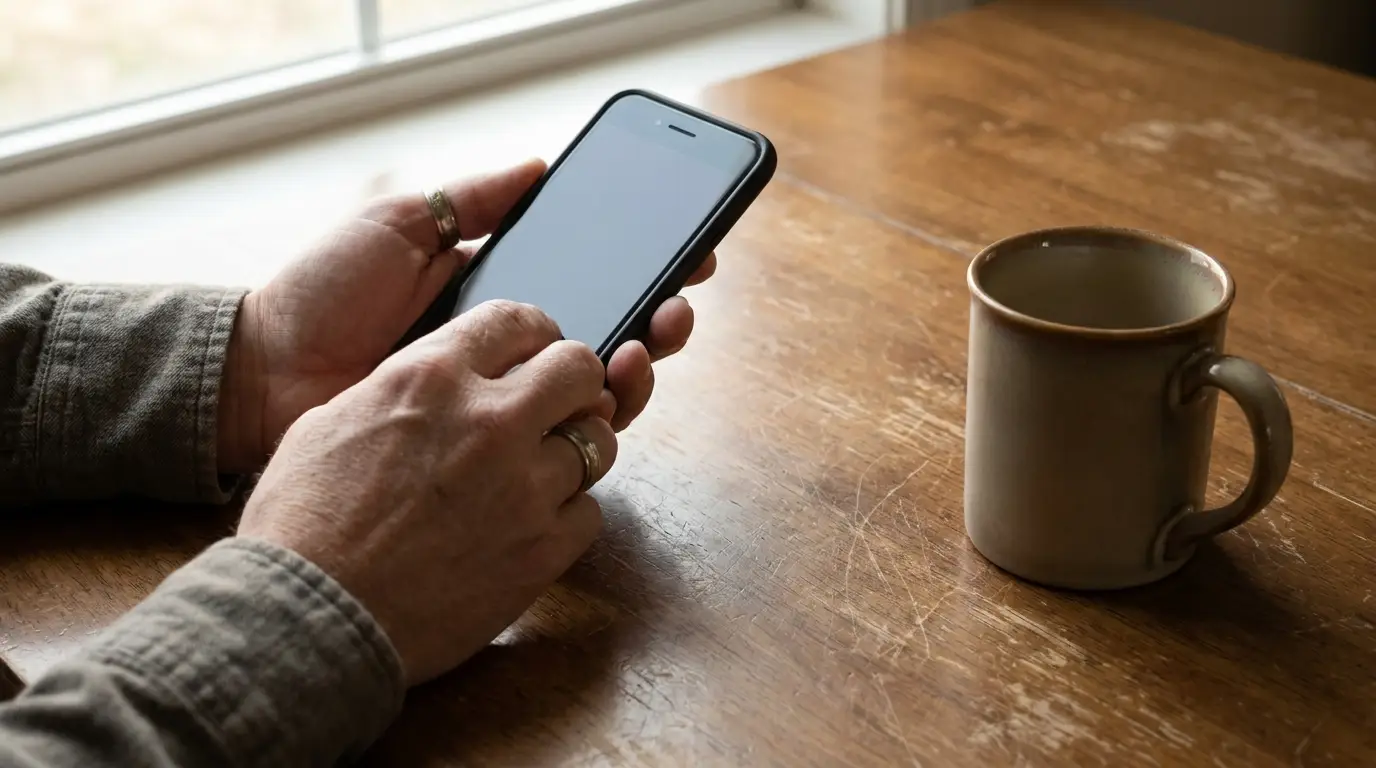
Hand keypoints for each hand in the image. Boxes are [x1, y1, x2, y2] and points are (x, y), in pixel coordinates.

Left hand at [218, 159, 716, 472]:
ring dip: (639, 368)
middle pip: (604, 343)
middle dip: (655, 323)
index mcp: (492, 302)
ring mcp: (498, 410)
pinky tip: (611, 392)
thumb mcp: (400, 226)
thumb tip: (541, 166)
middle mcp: (506, 359)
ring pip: (595, 396)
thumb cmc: (324, 294)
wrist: (264, 374)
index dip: (640, 273)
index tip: (688, 256)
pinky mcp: (484, 460)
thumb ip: (472, 201)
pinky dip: (597, 420)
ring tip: (647, 345)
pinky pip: (556, 446)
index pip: (585, 284)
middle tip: (675, 308)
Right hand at [238, 301, 615, 684]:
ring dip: (571, 453)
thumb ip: (401, 388)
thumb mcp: (331, 420)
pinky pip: (589, 512)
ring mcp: (524, 486)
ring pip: (598, 442)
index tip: (534, 352)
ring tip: (535, 475)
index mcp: (431, 377)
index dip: (532, 334)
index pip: (516, 320)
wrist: (311, 617)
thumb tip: (438, 383)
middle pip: (578, 368)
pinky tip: (528, 528)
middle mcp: (489, 420)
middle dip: (572, 382)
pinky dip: (567, 517)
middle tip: (555, 406)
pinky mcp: (543, 548)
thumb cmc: (302, 523)